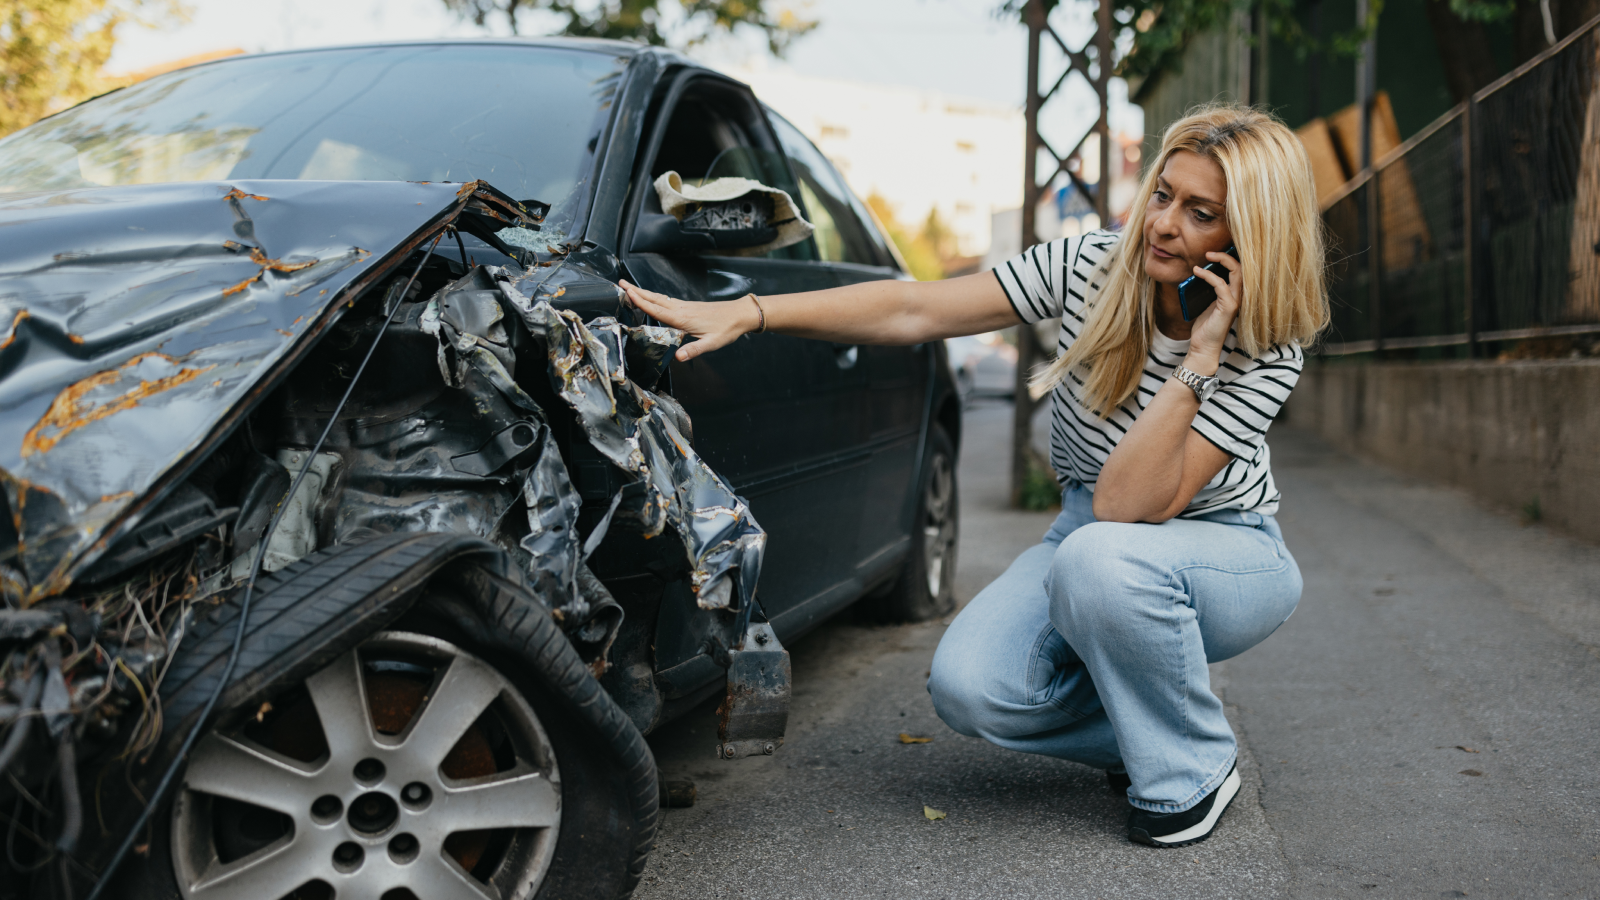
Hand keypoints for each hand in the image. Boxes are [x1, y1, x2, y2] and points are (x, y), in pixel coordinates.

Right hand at [619, 280, 758, 361]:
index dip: (641, 301)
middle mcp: (682, 310)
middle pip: (655, 299)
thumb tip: (678, 358)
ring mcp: (685, 306)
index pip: (657, 309)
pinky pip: (668, 300)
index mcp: (683, 319)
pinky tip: (654, 298)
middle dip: (637, 291)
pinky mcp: (690, 307)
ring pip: (660, 298)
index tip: (626, 292)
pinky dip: (656, 297)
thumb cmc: (727, 329)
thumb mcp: (712, 343)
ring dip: (644, 293)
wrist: (741, 314)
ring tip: (631, 288)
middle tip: (620, 283)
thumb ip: (694, 350)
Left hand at [1185, 250, 1241, 365]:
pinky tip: (1198, 272)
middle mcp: (1239, 297)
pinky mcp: (1229, 307)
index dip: (1229, 259)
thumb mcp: (1206, 303)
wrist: (1203, 346)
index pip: (1239, 271)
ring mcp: (1235, 302)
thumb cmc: (1205, 327)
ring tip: (1206, 257)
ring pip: (1236, 273)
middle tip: (1209, 253)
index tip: (1212, 254)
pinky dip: (1209, 276)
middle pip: (1241, 268)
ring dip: (1221, 261)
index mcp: (1235, 295)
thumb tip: (1200, 272)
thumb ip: (1208, 289)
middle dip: (1226, 256)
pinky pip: (1221, 285)